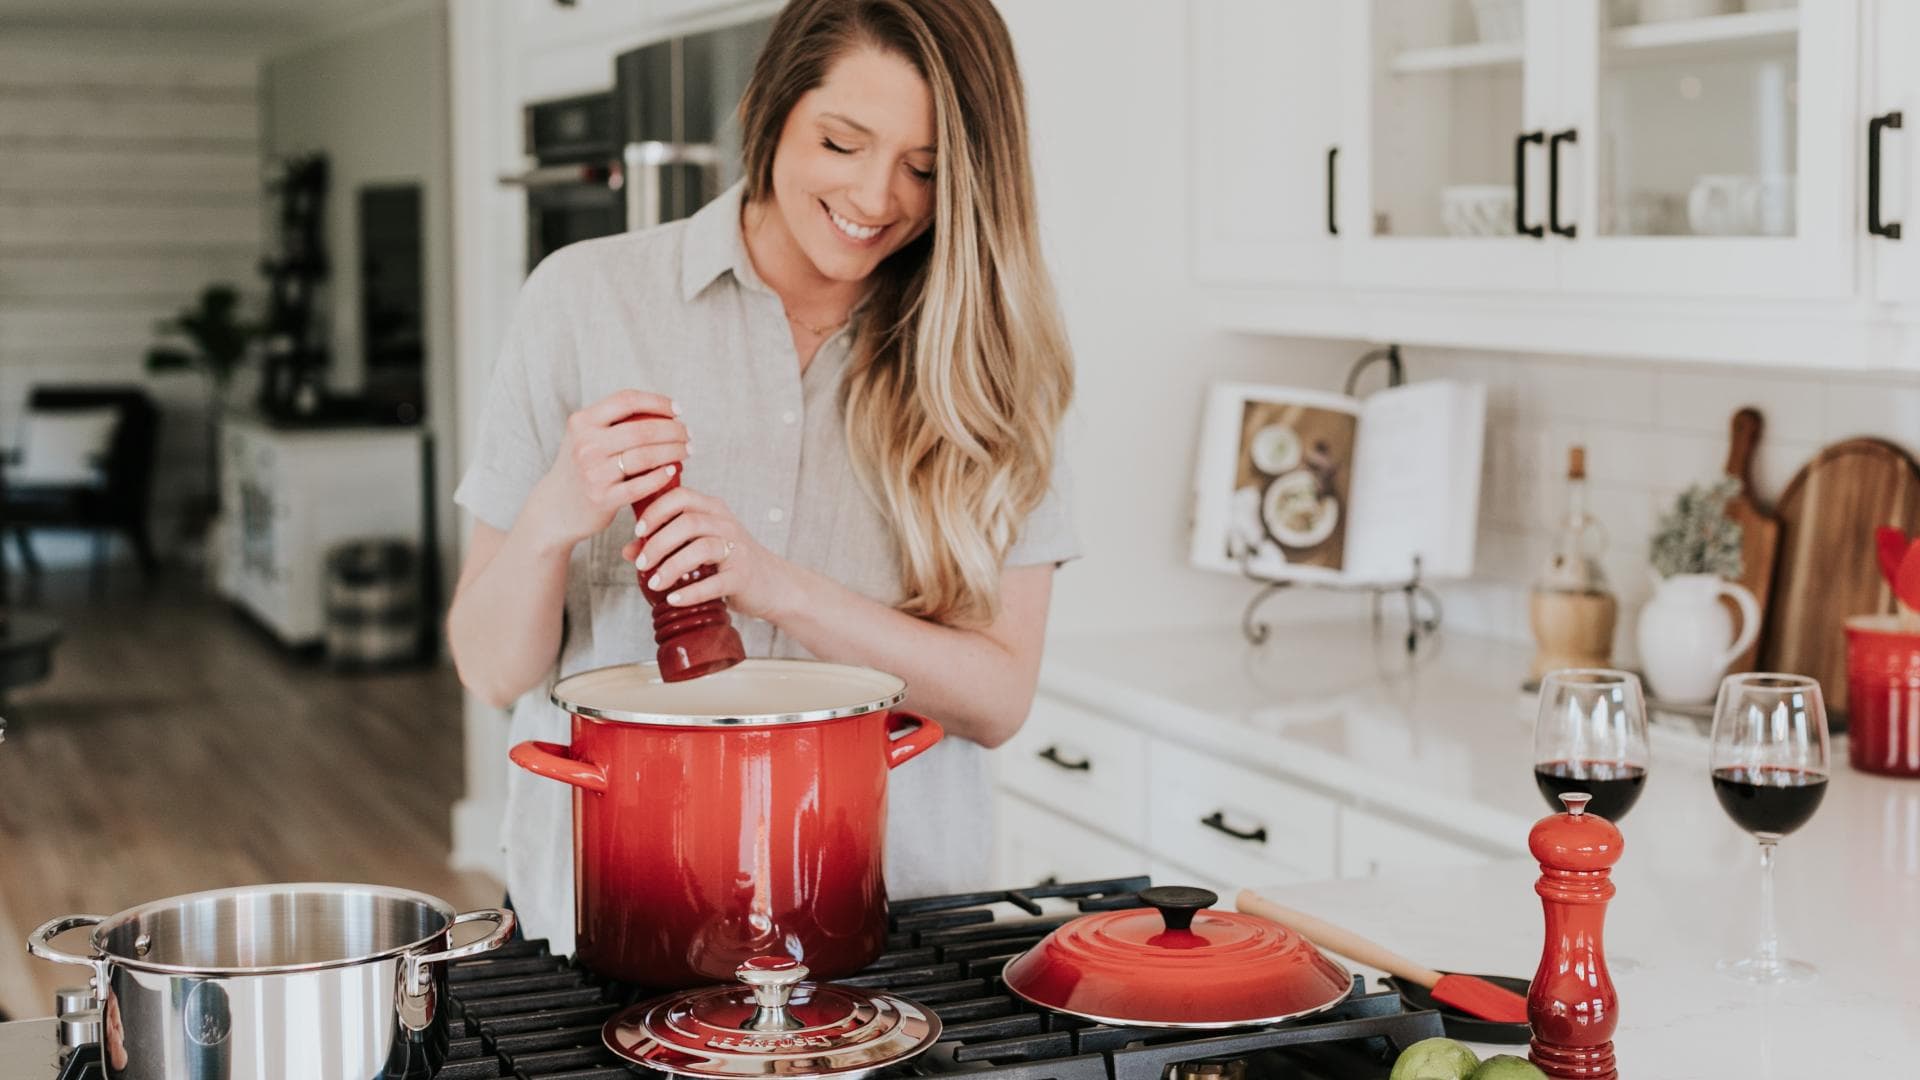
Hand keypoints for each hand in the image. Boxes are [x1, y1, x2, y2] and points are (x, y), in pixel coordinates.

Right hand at [529, 389, 686, 549]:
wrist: (556, 507)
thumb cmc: (582, 467)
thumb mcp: (585, 437)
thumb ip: (612, 422)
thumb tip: (661, 409)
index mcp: (582, 422)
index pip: (626, 401)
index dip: (657, 402)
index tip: (677, 410)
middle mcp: (586, 444)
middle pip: (641, 429)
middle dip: (673, 430)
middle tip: (688, 434)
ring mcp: (593, 472)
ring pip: (645, 456)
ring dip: (674, 451)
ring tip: (687, 451)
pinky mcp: (602, 498)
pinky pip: (641, 484)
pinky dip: (661, 476)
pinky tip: (673, 470)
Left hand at [623, 485, 792, 620]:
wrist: (772, 584)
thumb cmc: (729, 561)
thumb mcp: (698, 546)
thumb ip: (665, 543)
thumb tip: (628, 550)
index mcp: (713, 510)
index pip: (680, 497)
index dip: (656, 511)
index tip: (638, 531)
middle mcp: (726, 524)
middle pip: (687, 522)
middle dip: (658, 543)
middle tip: (641, 563)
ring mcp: (737, 549)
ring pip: (701, 549)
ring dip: (671, 567)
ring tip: (654, 584)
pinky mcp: (742, 576)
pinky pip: (714, 582)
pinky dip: (691, 592)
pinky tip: (673, 599)